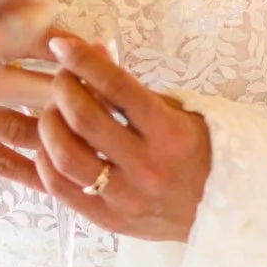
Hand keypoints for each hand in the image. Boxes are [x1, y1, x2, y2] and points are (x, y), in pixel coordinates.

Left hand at [35, 35, 211, 242]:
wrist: (222, 205)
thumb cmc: (196, 150)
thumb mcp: (173, 111)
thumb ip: (130, 87)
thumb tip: (92, 50)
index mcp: (170, 132)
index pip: (117, 87)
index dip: (83, 61)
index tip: (63, 46)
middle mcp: (147, 166)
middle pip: (84, 119)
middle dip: (62, 89)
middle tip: (61, 80)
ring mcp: (126, 197)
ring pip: (65, 156)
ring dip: (49, 125)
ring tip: (53, 113)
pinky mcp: (109, 219)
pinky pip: (60, 188)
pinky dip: (45, 161)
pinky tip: (48, 145)